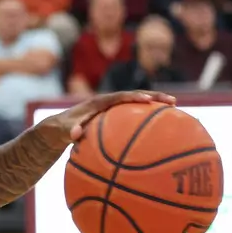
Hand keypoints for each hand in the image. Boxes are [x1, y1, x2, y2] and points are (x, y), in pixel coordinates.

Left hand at [37, 91, 176, 147]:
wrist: (55, 132)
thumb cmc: (58, 131)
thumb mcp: (60, 131)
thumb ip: (67, 131)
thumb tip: (76, 132)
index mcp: (97, 104)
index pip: (118, 96)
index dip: (133, 97)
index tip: (149, 100)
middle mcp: (107, 105)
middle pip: (134, 98)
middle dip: (153, 98)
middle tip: (173, 101)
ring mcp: (112, 113)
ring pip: (137, 108)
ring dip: (154, 109)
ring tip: (176, 113)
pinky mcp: (115, 122)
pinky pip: (134, 121)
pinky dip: (147, 125)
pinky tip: (162, 135)